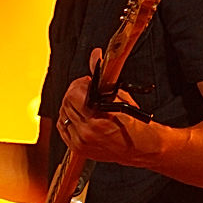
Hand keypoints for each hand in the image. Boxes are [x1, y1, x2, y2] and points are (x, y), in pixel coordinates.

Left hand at [56, 47, 157, 165]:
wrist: (139, 146)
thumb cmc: (133, 121)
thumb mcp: (119, 95)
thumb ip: (103, 77)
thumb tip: (95, 54)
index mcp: (98, 117)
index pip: (73, 94)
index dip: (78, 85)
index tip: (86, 83)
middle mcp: (87, 131)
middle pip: (66, 103)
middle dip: (74, 93)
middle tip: (85, 91)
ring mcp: (81, 142)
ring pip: (63, 115)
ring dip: (70, 106)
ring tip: (84, 104)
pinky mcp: (77, 148)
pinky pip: (63, 128)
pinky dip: (68, 119)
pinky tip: (78, 115)